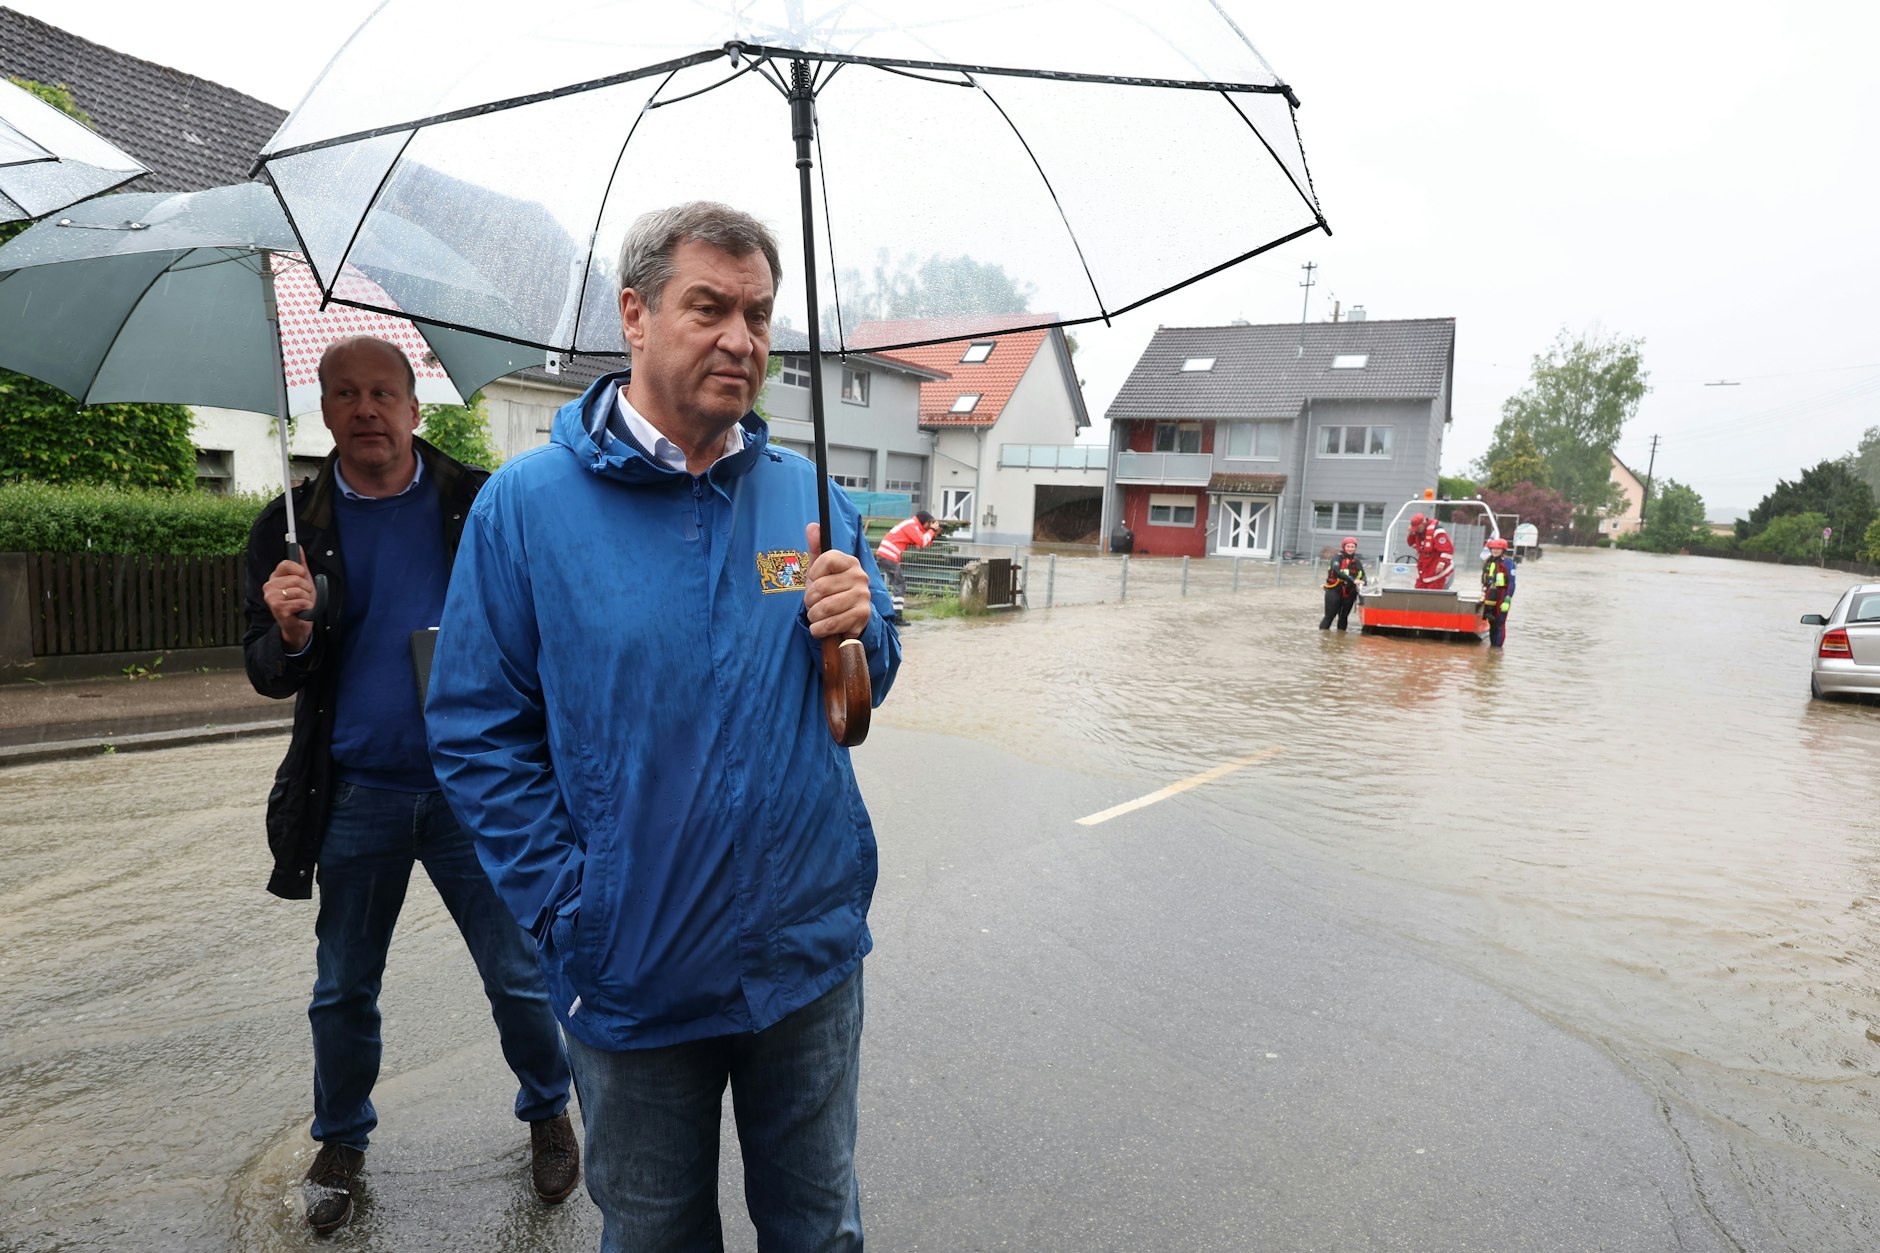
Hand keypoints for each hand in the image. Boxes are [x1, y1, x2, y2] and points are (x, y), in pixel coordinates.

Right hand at [263, 558, 315, 651]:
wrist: (299, 625)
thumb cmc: (300, 603)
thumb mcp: (303, 581)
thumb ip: (301, 565)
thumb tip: (298, 547)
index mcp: (275, 578)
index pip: (286, 564)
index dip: (299, 569)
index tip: (303, 576)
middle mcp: (269, 586)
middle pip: (296, 579)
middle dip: (307, 588)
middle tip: (303, 596)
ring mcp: (271, 598)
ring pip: (299, 591)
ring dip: (307, 599)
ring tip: (302, 604)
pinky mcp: (277, 609)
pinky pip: (300, 602)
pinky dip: (306, 607)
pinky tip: (301, 611)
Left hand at [803, 524, 872, 640]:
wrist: (849, 617)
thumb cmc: (830, 590)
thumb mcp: (820, 569)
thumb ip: (816, 547)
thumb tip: (812, 526)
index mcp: (850, 562)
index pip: (826, 559)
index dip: (813, 573)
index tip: (813, 581)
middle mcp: (860, 576)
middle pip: (821, 587)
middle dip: (809, 600)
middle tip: (812, 604)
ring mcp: (863, 596)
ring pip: (824, 607)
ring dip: (813, 616)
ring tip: (816, 616)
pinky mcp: (863, 615)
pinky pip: (832, 623)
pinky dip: (820, 629)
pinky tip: (820, 627)